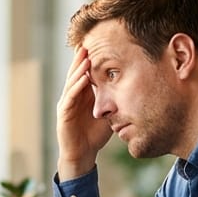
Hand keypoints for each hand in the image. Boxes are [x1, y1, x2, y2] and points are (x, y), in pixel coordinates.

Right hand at [56, 47, 111, 180]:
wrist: (83, 155)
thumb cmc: (95, 135)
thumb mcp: (108, 114)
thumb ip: (114, 101)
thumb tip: (134, 89)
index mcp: (83, 94)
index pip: (85, 72)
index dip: (90, 59)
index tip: (97, 44)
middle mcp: (73, 96)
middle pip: (76, 72)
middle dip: (81, 58)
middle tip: (87, 42)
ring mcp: (67, 104)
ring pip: (72, 81)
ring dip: (78, 68)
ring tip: (85, 55)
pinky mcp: (64, 114)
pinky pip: (71, 97)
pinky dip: (77, 87)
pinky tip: (83, 78)